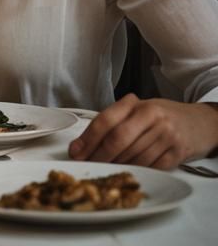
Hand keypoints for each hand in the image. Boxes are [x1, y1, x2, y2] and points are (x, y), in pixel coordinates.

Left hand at [68, 94, 217, 168]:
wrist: (202, 123)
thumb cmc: (165, 116)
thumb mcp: (141, 109)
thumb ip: (117, 119)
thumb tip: (86, 141)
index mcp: (138, 105)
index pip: (106, 120)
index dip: (88, 138)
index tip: (76, 150)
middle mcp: (152, 118)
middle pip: (118, 140)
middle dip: (99, 155)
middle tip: (86, 164)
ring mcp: (166, 136)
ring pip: (134, 156)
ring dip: (116, 166)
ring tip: (104, 169)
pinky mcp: (178, 153)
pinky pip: (152, 166)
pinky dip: (137, 171)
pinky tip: (128, 172)